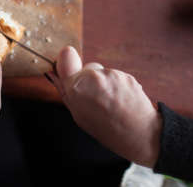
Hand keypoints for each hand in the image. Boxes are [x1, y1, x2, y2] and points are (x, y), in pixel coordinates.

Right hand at [48, 46, 161, 167]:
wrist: (138, 133)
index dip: (66, 60)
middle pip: (86, 68)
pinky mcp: (125, 75)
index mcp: (76, 89)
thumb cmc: (106, 128)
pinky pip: (115, 76)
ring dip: (104, 83)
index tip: (67, 62)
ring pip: (102, 73)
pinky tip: (120, 99)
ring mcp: (111, 75)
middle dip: (88, 79)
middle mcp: (93, 78)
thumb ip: (66, 92)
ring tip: (110, 102)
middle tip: (96, 99)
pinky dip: (117, 85)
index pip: (65, 58)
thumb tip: (53, 74)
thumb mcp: (78, 115)